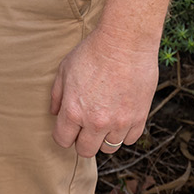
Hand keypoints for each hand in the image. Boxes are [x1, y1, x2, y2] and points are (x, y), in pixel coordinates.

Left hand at [50, 25, 158, 156]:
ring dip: (104, 137)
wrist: (125, 43)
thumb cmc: (92, 52)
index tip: (68, 128)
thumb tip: (54, 113)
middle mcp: (95, 122)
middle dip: (82, 141)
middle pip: (86, 150)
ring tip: (104, 120)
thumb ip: (57, 95)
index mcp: (73, 111)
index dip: (64, 135)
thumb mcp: (65, 69)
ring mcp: (119, 122)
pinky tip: (120, 117)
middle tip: (85, 127)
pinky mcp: (139, 118)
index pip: (63, 141)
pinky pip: (130, 139)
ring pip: (110, 147)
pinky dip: (125, 132)